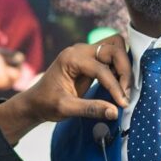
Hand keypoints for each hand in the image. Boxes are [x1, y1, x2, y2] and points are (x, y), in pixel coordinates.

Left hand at [0, 35, 129, 145]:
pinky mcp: (90, 59)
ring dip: (124, 66)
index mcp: (71, 58)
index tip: (122, 103)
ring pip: (115, 47)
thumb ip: (90, 109)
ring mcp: (86, 52)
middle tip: (126, 94)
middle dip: (124, 70)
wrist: (35, 102)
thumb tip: (115, 112)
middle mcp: (80, 50)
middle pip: (114, 47)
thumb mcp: (66, 108)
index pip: (102, 68)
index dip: (115, 86)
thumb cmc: (46, 103)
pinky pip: (111, 57)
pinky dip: (119, 68)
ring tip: (123, 90)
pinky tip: (118, 87)